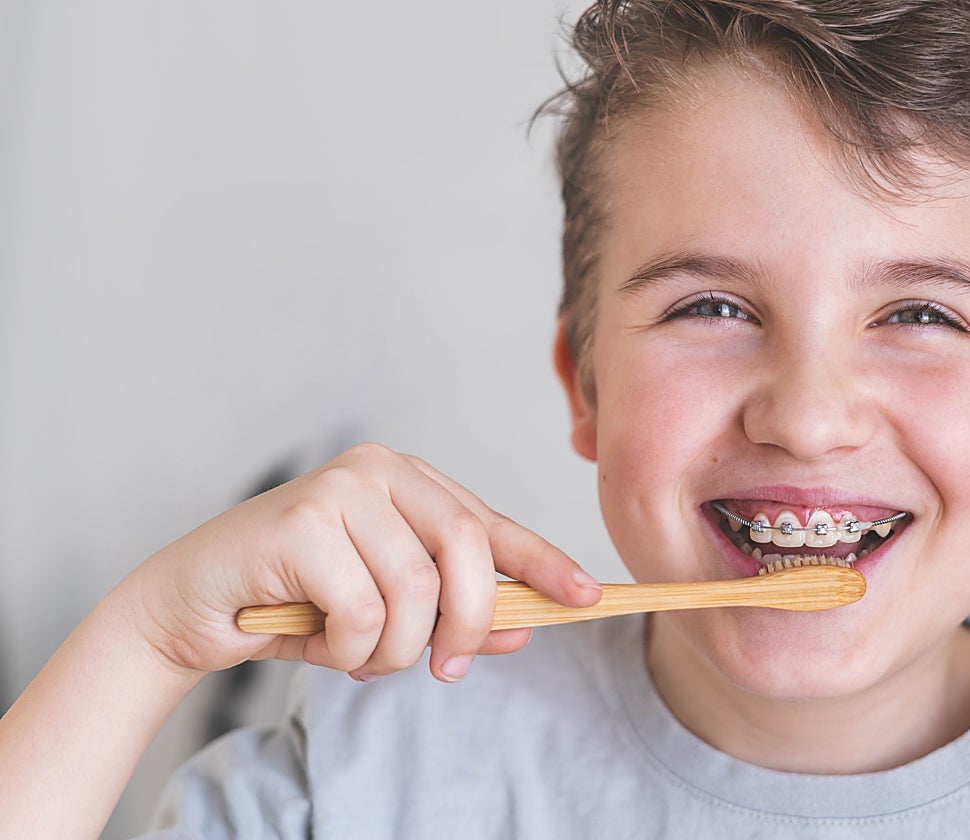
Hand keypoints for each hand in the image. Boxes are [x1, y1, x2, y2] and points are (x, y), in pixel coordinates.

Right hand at [131, 443, 601, 681]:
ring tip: (363, 658)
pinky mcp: (302, 520)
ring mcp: (339, 488)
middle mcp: (379, 469)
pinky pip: (363, 609)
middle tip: (448, 667)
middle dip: (468, 622)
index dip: (542, 562)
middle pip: (466, 550)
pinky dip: (352, 650)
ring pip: (415, 590)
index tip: (586, 596)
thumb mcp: (388, 612)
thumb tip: (524, 631)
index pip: (490, 523)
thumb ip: (453, 614)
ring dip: (396, 649)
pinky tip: (324, 645)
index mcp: (408, 481)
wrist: (195, 605)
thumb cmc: (297, 602)